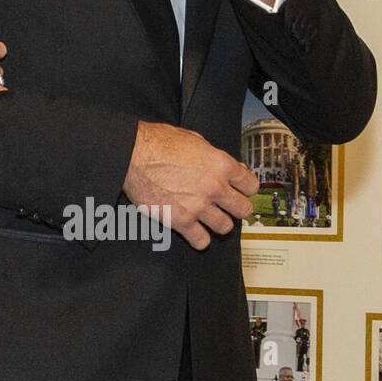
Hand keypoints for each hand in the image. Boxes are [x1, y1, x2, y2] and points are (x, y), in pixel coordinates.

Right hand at [122, 121, 257, 249]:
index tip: (239, 191)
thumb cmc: (157, 142)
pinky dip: (199, 239)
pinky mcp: (179, 220)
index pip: (251, 185)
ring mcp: (197, 206)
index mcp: (220, 164)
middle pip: (244, 209)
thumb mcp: (194, 139)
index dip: (245, 188)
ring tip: (208, 218)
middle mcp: (214, 187)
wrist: (130, 154)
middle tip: (226, 206)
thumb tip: (233, 169)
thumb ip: (216, 156)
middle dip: (236, 208)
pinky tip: (194, 231)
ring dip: (218, 223)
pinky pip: (201, 241)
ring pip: (225, 227)